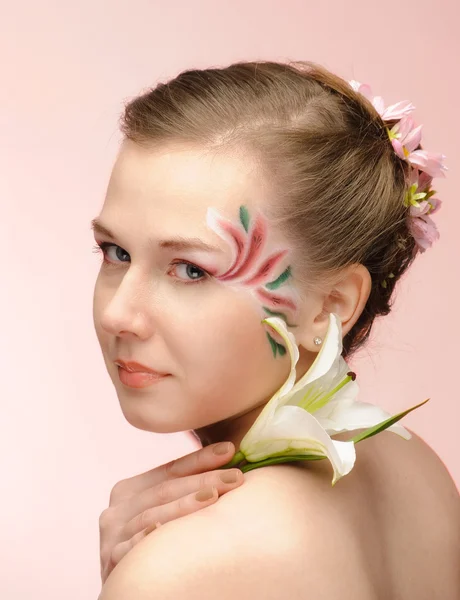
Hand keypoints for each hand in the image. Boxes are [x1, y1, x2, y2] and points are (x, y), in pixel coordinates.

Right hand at [99, 442, 242, 583]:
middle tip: (235, 476)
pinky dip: (145, 538)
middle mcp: (118, 509)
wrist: (130, 587)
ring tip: (214, 496)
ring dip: (184, 505)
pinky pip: (130, 547)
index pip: (171, 469)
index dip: (200, 458)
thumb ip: (182, 491)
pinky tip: (162, 529)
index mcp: (130, 490)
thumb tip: (229, 461)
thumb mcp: (161, 512)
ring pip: (152, 515)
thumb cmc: (153, 546)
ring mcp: (112, 535)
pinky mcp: (110, 560)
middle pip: (166, 489)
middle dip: (204, 480)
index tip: (230, 449)